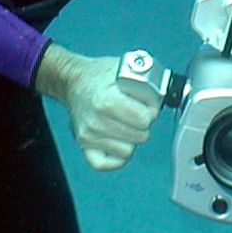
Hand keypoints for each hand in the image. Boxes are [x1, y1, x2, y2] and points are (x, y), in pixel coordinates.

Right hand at [34, 44, 162, 170]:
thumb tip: (158, 102)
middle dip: (142, 125)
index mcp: (107, 101)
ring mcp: (88, 136)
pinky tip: (118, 142)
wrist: (73, 80)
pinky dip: (116, 157)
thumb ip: (144, 84)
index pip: (143, 119)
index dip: (150, 112)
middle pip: (138, 136)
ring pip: (127, 151)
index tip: (147, 106)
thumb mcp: (125, 68)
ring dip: (130, 139)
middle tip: (136, 114)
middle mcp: (96, 121)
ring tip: (125, 124)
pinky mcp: (83, 145)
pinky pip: (105, 164)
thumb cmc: (99, 75)